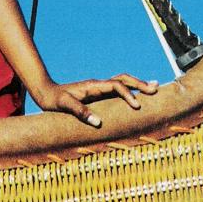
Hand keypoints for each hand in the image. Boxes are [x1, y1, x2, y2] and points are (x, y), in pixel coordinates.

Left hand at [33, 74, 158, 127]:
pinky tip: (137, 97)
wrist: (46, 93)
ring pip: (121, 82)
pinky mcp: (98, 95)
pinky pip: (117, 91)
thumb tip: (98, 122)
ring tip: (154, 87)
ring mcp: (99, 89)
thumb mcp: (64, 105)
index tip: (137, 106)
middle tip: (156, 89)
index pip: (115, 86)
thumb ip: (80, 112)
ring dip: (137, 85)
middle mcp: (98, 85)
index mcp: (93, 86)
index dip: (128, 94)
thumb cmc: (55, 100)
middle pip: (122, 79)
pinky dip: (129, 91)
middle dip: (139, 84)